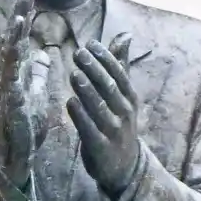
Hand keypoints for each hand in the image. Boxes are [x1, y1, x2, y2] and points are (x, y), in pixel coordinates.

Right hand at [0, 0, 44, 187]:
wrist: (17, 153)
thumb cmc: (26, 124)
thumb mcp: (38, 92)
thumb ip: (39, 72)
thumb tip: (44, 53)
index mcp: (18, 69)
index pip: (22, 34)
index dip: (25, 11)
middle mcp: (8, 72)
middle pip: (13, 35)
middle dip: (19, 10)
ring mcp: (6, 84)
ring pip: (9, 50)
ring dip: (15, 29)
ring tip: (22, 10)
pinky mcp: (9, 98)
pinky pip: (11, 74)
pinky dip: (13, 58)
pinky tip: (17, 44)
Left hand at [68, 35, 139, 196]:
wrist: (125, 166)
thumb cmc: (119, 123)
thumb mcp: (123, 95)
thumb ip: (120, 66)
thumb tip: (124, 35)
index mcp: (130, 98)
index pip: (119, 74)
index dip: (106, 58)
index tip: (90, 43)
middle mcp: (124, 112)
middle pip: (109, 88)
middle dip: (95, 70)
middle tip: (78, 53)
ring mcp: (113, 130)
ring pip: (100, 107)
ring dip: (87, 91)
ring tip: (74, 74)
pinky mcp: (100, 146)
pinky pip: (89, 129)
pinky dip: (80, 115)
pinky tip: (70, 102)